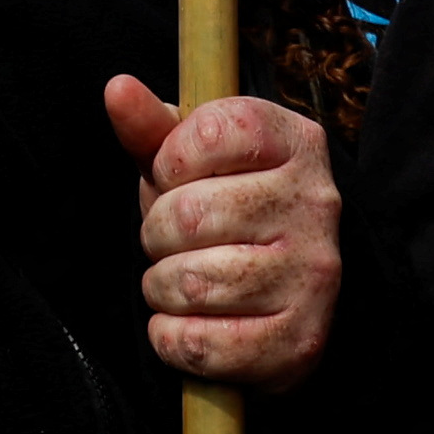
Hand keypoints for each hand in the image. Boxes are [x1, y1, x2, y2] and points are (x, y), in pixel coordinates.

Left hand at [105, 80, 338, 391]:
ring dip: (161, 288)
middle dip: (156, 233)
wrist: (289, 288)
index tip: (176, 179)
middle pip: (190, 215)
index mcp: (296, 142)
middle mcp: (316, 204)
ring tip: (177, 281)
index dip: (169, 162)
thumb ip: (153, 128)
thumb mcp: (193, 161)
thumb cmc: (228, 209)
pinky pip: (201, 344)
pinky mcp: (299, 341)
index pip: (207, 135)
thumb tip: (117, 88)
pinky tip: (184, 323)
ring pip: (193, 283)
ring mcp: (313, 275)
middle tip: (170, 241)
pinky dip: (172, 338)